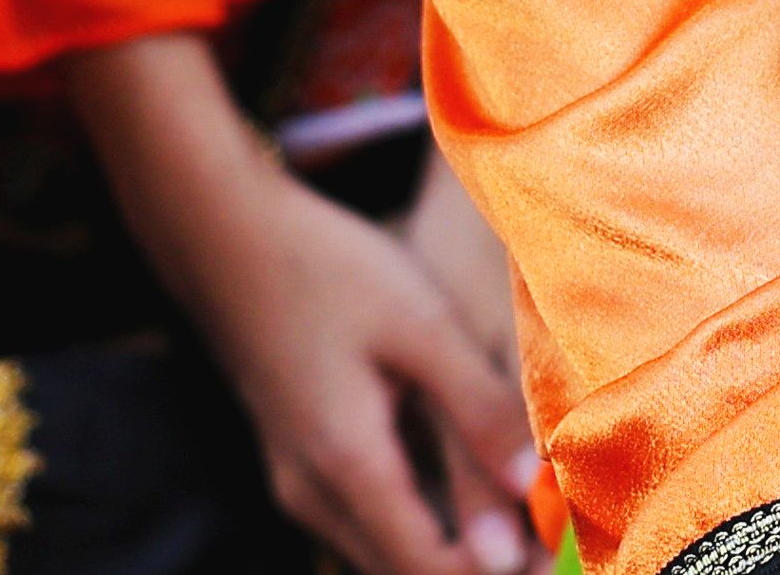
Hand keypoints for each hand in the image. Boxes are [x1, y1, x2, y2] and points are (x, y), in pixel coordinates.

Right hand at [195, 170, 540, 574]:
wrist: (225, 238)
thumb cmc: (329, 270)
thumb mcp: (422, 326)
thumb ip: (480, 410)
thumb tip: (536, 491)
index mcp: (349, 463)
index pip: (431, 569)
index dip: (501, 568)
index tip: (554, 545)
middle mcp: (312, 493)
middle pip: (404, 573)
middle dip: (476, 563)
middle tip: (544, 534)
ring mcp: (296, 483)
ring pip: (381, 554)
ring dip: (446, 548)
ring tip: (516, 511)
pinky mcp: (295, 464)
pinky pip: (362, 524)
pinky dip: (416, 523)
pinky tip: (463, 482)